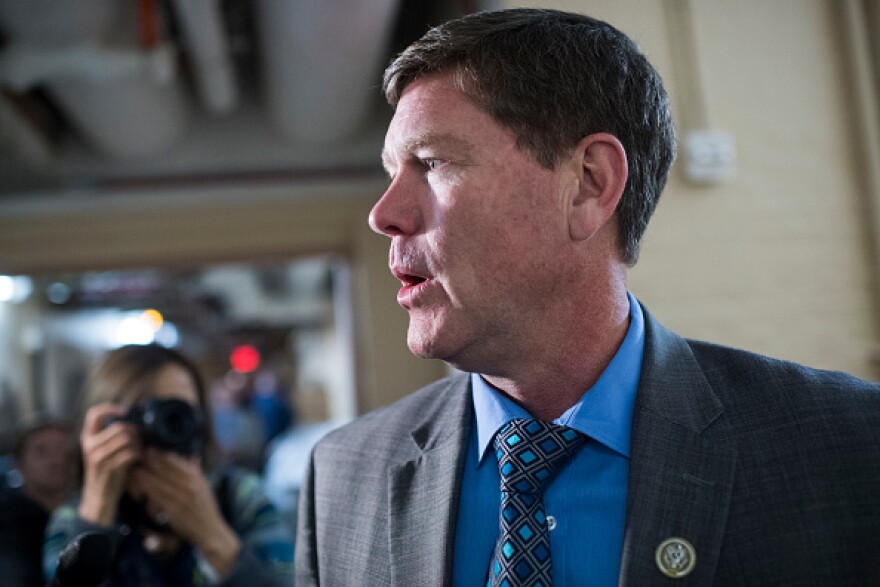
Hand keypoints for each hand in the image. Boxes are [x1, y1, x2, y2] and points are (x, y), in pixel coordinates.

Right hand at [78, 403, 141, 525]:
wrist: (98, 497)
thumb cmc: (105, 471)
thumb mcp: (101, 451)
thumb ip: (110, 436)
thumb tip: (132, 421)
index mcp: (87, 438)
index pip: (94, 414)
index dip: (110, 408)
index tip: (124, 411)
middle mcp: (90, 446)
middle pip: (119, 426)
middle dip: (134, 431)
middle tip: (139, 440)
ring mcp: (98, 457)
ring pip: (126, 438)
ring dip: (138, 442)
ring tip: (139, 449)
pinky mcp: (109, 468)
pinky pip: (130, 452)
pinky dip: (138, 453)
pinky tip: (138, 458)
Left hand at [130, 450, 240, 576]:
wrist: (211, 530)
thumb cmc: (206, 509)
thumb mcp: (205, 487)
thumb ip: (198, 472)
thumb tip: (194, 456)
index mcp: (198, 479)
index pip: (178, 463)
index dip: (164, 455)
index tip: (151, 448)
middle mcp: (191, 486)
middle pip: (168, 471)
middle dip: (153, 461)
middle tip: (140, 452)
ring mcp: (184, 498)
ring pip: (162, 482)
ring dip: (148, 474)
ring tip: (135, 466)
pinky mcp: (176, 510)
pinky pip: (160, 497)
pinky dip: (149, 489)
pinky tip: (140, 484)